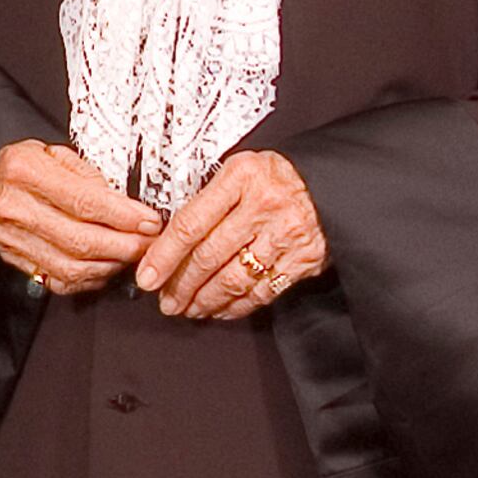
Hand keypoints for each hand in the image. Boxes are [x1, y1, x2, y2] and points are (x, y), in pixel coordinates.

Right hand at [0, 141, 163, 294]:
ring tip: (131, 254)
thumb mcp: (57, 153)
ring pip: (72, 266)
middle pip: (80, 240)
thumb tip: (128, 209)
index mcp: (23, 170)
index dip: (123, 217)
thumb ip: (90, 178)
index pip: (84, 202)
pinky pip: (58, 280)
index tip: (149, 222)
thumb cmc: (27, 164)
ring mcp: (10, 238)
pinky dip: (88, 279)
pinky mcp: (13, 259)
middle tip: (149, 243)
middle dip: (124, 246)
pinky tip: (105, 266)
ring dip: (110, 265)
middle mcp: (12, 206)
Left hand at [134, 150, 327, 319]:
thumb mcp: (239, 170)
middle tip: (166, 300)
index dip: (163, 256)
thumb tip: (165, 239)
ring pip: (234, 279)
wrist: (330, 182)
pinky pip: (263, 290)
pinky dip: (237, 305)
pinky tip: (221, 307)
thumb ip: (208, 200)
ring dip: (205, 300)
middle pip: (209, 257)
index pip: (190, 224)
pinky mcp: (304, 258)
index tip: (147, 276)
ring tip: (190, 307)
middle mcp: (264, 206)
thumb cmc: (276, 177)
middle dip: (181, 285)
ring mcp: (287, 234)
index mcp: (241, 178)